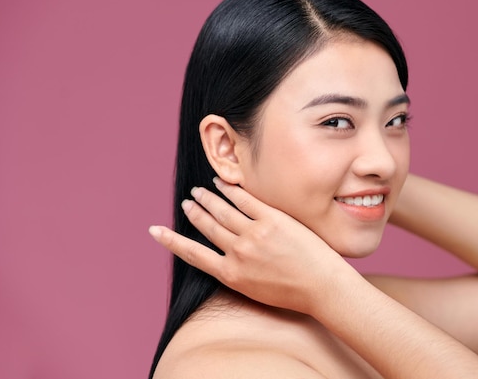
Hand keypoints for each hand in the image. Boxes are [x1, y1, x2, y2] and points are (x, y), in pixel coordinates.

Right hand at [149, 177, 349, 314]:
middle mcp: (238, 253)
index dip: (171, 241)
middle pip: (207, 226)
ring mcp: (254, 234)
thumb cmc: (292, 294)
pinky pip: (245, 200)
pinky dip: (230, 191)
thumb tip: (224, 258)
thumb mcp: (255, 291)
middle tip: (187, 202)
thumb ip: (237, 273)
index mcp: (230, 275)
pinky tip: (223, 184)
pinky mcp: (272, 219)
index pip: (192, 254)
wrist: (322, 287)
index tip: (155, 230)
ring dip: (208, 199)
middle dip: (194, 212)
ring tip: (199, 191)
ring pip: (222, 211)